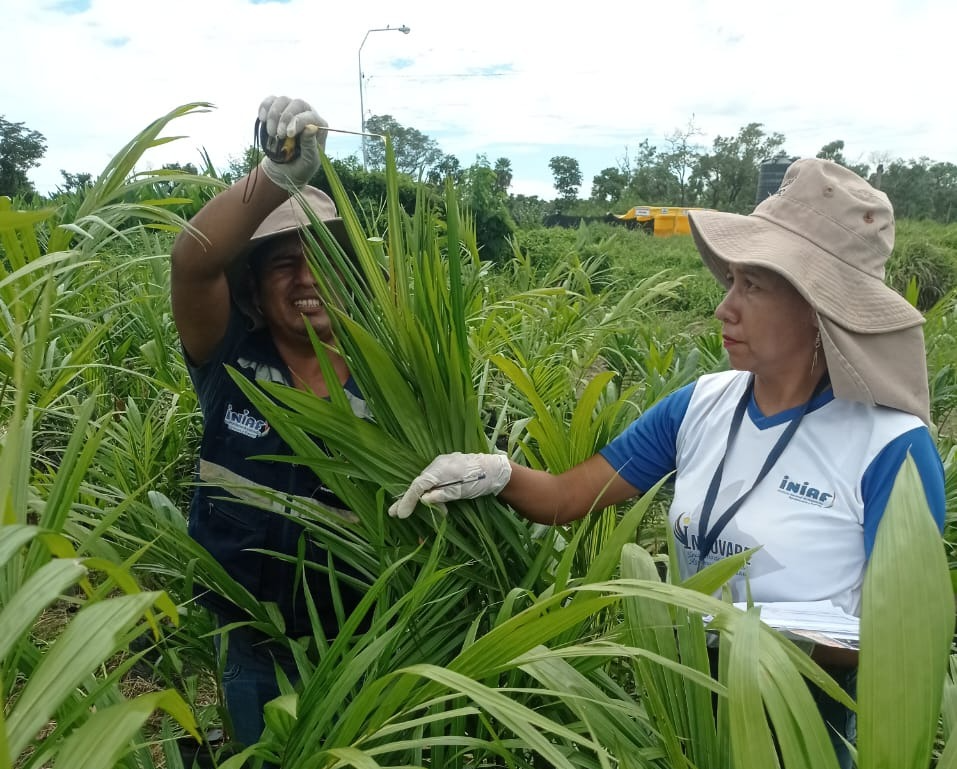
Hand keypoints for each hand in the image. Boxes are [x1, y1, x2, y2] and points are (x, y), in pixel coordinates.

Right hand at [257, 95, 327, 189]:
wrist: (285, 169)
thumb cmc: (301, 167)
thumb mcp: (309, 162)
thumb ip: (310, 146)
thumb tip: (311, 128)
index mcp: (319, 126)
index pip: (310, 116)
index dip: (298, 122)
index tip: (288, 134)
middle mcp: (307, 114)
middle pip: (297, 103)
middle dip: (284, 118)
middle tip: (277, 135)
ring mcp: (292, 110)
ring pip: (283, 100)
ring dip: (273, 115)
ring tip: (271, 133)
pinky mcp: (277, 111)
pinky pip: (270, 100)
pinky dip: (264, 107)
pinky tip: (262, 119)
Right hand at [388, 452, 511, 518]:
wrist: (496, 471)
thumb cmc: (480, 481)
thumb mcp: (461, 491)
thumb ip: (441, 495)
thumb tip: (423, 500)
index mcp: (440, 469)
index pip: (419, 485)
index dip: (408, 500)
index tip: (400, 514)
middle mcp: (438, 463)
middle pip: (419, 483)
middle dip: (409, 499)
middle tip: (394, 513)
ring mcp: (443, 463)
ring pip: (426, 482)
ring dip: (423, 497)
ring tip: (420, 512)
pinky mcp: (448, 466)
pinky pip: (434, 479)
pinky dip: (433, 492)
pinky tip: (438, 505)